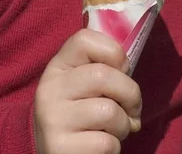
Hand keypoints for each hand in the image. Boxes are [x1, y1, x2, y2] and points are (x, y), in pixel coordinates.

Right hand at [34, 29, 141, 153]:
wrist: (53, 149)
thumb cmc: (80, 110)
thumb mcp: (84, 82)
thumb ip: (103, 66)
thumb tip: (127, 69)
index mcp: (58, 66)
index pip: (84, 39)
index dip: (114, 52)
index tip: (121, 70)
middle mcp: (50, 89)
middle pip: (103, 76)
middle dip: (131, 94)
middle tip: (132, 108)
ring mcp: (53, 119)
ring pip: (109, 112)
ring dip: (124, 124)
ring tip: (115, 128)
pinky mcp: (61, 149)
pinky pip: (106, 143)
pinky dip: (115, 146)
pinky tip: (102, 144)